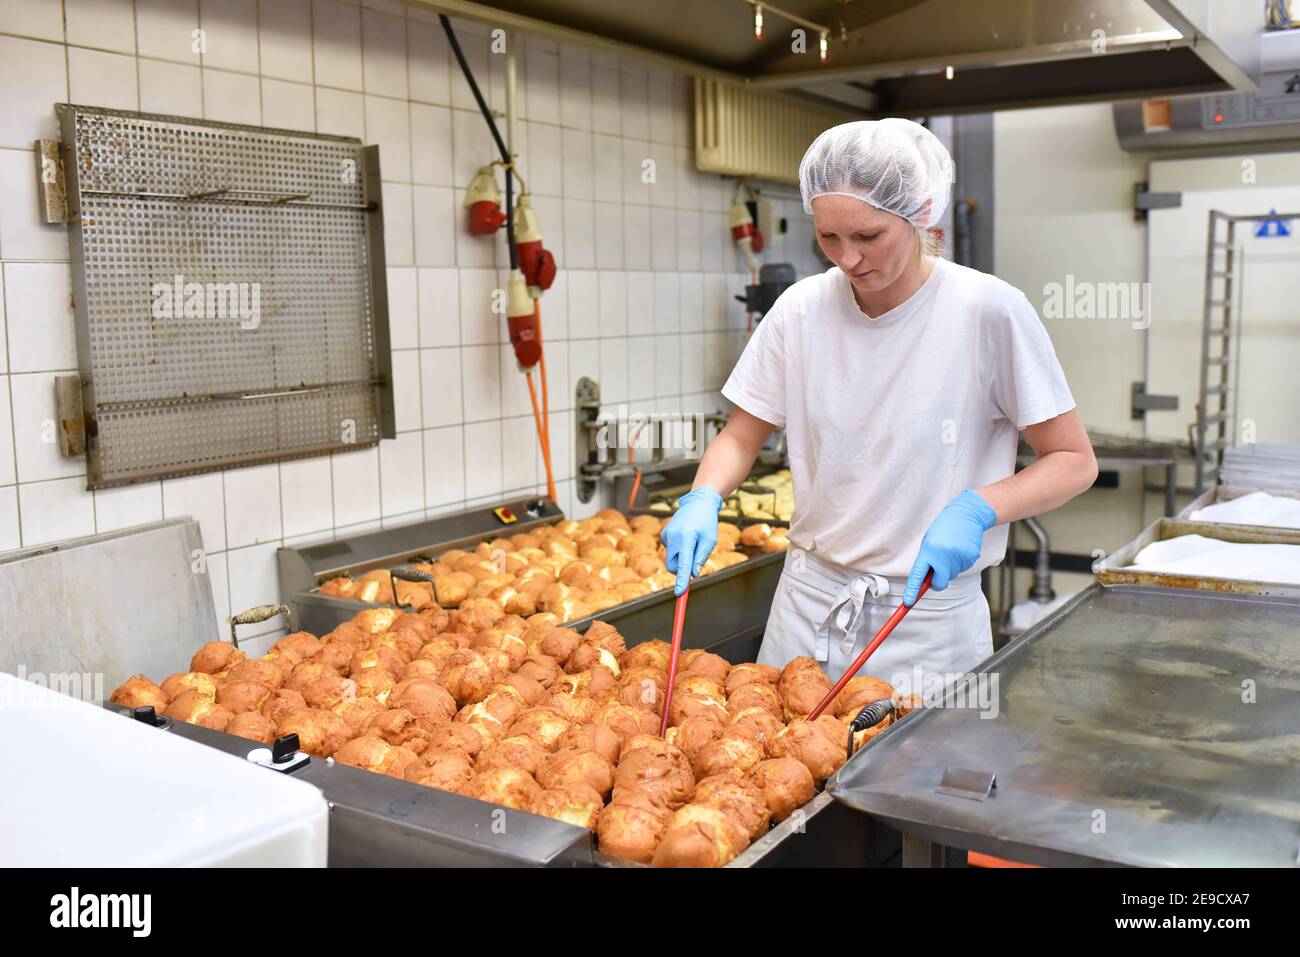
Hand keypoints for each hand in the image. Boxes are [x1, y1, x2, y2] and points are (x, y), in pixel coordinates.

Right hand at [660, 487, 723, 594]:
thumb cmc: (707, 522)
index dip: (681, 580)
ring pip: (671, 559)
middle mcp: (673, 537)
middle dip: (682, 570)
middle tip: (695, 563)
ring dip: (681, 559)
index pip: (683, 564)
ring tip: (693, 543)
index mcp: (687, 538)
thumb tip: (692, 574)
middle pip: (673, 566)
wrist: (698, 502)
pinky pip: (669, 551)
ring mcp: (666, 535)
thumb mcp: (710, 540)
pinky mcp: (664, 534)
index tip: (680, 593)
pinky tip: (685, 537)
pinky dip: (677, 550)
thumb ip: (701, 558)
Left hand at [904, 490, 997, 605]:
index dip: (912, 590)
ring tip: (951, 549)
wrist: (966, 514)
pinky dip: (960, 563)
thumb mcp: (929, 542)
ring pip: (952, 575)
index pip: (918, 575)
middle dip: (937, 582)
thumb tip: (926, 581)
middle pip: (939, 583)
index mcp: (929, 550)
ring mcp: (958, 557)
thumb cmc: (944, 528)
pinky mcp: (970, 558)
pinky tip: (960, 548)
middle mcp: (943, 555)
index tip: (907, 602)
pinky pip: (962, 569)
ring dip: (950, 568)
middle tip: (938, 569)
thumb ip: (927, 560)